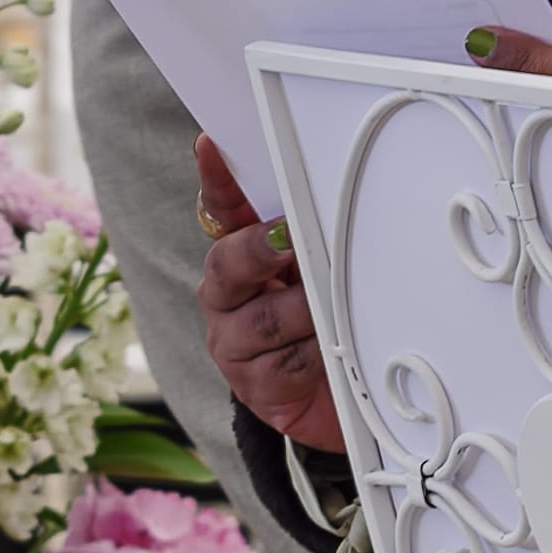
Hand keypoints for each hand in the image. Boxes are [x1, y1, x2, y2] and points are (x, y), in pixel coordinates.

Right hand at [189, 136, 339, 453]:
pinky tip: (333, 353)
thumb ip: (313, 247)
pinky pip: (285, 362)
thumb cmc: (332, 332)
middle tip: (285, 238)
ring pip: (262, 317)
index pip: (223, 214)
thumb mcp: (322, 280)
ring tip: (331, 309)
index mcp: (243, 263)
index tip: (210, 145)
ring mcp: (235, 345)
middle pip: (226, 264)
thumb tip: (326, 211)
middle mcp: (229, 300)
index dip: (216, 181)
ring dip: (302, 308)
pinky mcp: (255, 388)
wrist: (341, 407)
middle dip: (258, 249)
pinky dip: (316, 353)